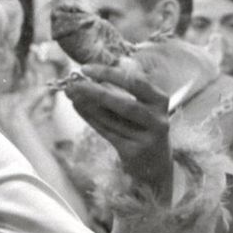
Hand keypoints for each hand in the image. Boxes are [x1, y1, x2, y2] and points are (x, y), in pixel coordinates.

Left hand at [63, 62, 171, 198]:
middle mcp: (157, 119)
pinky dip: (91, 118)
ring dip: (89, 105)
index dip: (109, 74)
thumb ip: (122, 89)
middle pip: (125, 103)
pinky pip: (107, 132)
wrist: (155, 163)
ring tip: (72, 94)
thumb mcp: (143, 105)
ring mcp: (147, 138)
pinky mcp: (133, 152)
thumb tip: (89, 74)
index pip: (135, 82)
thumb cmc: (143, 126)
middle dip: (96, 92)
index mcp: (160, 100)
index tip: (86, 69)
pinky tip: (79, 107)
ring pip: (113, 119)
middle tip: (74, 83)